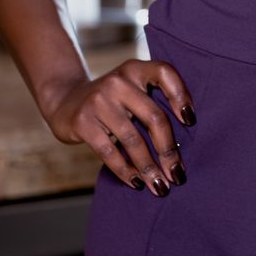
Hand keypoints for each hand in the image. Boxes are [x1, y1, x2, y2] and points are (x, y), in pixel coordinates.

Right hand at [43, 59, 196, 195]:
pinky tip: (136, 182)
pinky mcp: (82, 121)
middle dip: (168, 151)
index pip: (164, 73)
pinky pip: (109, 151)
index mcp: (135, 69)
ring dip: (149, 167)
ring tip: (159, 186)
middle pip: (153, 116)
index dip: (181, 95)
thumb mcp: (131, 90)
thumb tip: (179, 151)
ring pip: (132, 139)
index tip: (191, 121)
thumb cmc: (112, 102)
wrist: (65, 100)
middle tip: (178, 175)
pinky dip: (125, 170)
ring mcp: (98, 100)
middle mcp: (118, 81)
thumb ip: (152, 105)